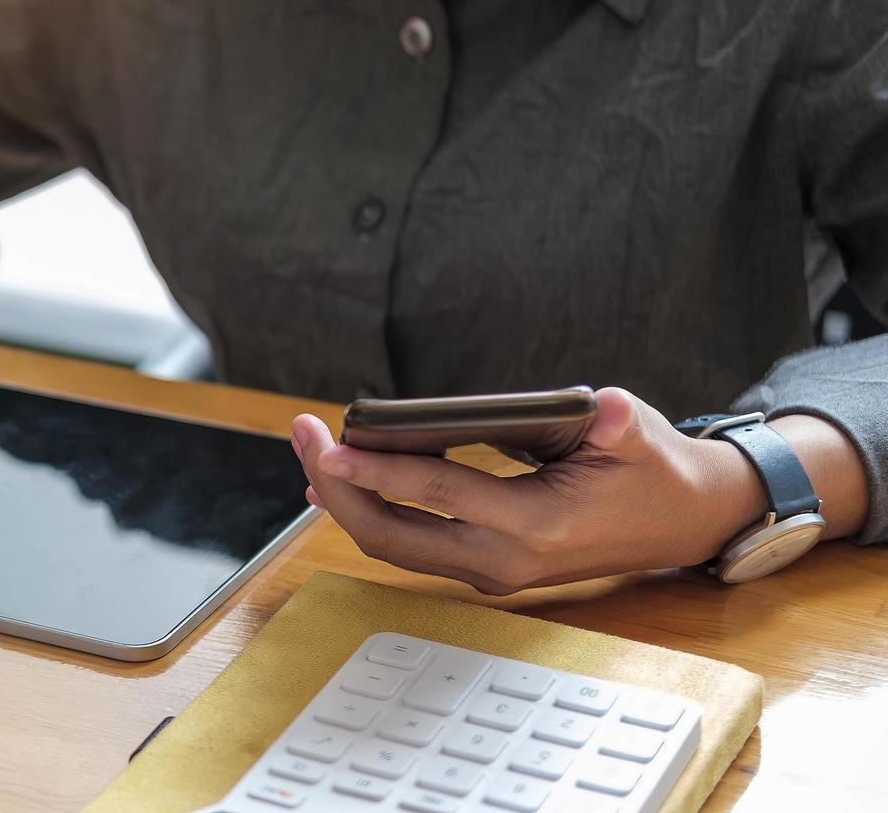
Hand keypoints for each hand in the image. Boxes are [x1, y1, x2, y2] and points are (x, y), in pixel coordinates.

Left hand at [289, 387, 769, 594]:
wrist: (680, 523)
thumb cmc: (652, 470)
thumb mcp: (642, 434)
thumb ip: (618, 423)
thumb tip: (605, 410)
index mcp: (539, 526)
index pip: (440, 494)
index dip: (379, 469)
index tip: (329, 446)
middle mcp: (503, 559)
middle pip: (392, 532)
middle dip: (336, 485)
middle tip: (302, 432)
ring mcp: (489, 571)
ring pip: (390, 544)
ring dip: (343, 498)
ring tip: (308, 446)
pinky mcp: (480, 567)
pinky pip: (407, 546)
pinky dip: (367, 511)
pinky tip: (336, 479)